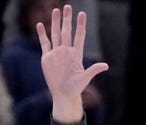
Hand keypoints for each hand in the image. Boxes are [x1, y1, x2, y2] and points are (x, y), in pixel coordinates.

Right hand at [36, 5, 109, 122]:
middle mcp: (66, 51)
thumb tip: (105, 65)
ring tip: (55, 10)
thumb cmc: (76, 88)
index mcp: (76, 54)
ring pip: (55, 34)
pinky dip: (42, 34)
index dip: (80, 25)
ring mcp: (56, 53)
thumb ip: (93, 70)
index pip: (79, 36)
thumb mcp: (85, 78)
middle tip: (67, 6)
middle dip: (67, 19)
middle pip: (66, 31)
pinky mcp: (47, 58)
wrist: (63, 95)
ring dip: (55, 23)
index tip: (82, 14)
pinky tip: (40, 24)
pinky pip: (44, 43)